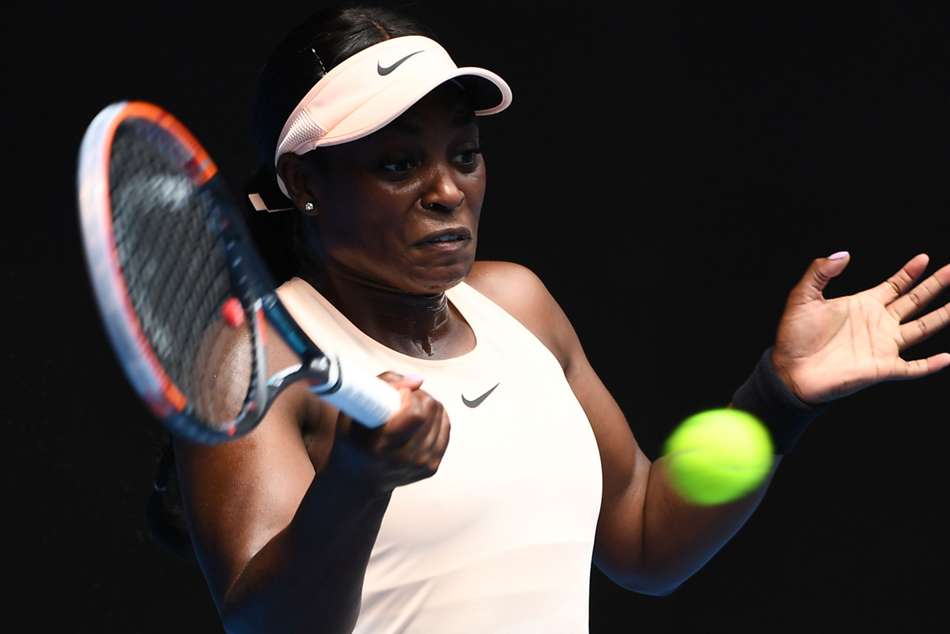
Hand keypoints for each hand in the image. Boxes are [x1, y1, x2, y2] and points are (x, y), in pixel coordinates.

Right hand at [328, 371, 450, 495]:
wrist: (360, 479)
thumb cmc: (354, 440)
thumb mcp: (352, 412)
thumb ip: (383, 386)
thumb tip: (418, 380)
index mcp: (379, 446)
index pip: (414, 414)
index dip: (410, 396)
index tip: (399, 394)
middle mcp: (402, 459)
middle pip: (430, 413)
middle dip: (420, 396)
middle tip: (406, 398)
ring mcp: (419, 466)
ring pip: (441, 418)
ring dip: (428, 405)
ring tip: (411, 408)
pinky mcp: (431, 468)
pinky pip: (445, 429)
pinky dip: (437, 417)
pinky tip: (422, 417)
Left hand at [770, 252, 949, 404]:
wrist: (790, 371)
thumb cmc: (794, 337)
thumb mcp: (803, 298)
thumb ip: (820, 273)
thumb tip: (843, 254)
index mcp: (862, 305)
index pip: (895, 286)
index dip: (910, 272)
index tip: (925, 258)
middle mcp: (878, 323)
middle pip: (915, 301)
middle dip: (936, 285)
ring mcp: (883, 346)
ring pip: (923, 328)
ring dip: (943, 316)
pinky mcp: (882, 368)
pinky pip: (913, 367)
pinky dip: (931, 364)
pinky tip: (948, 357)